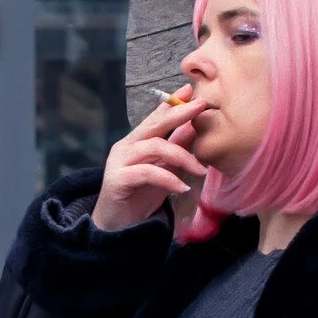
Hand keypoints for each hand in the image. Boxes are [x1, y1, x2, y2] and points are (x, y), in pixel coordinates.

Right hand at [92, 88, 207, 232]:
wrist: (117, 227)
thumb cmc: (140, 196)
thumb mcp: (165, 170)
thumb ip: (176, 149)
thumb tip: (194, 127)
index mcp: (136, 142)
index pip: (155, 118)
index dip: (172, 103)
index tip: (190, 90)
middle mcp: (126, 147)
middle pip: (153, 125)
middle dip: (179, 114)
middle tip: (201, 107)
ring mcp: (119, 161)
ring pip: (154, 147)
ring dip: (182, 156)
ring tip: (201, 170)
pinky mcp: (117, 179)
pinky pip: (147, 172)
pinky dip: (168, 178)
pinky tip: (182, 187)